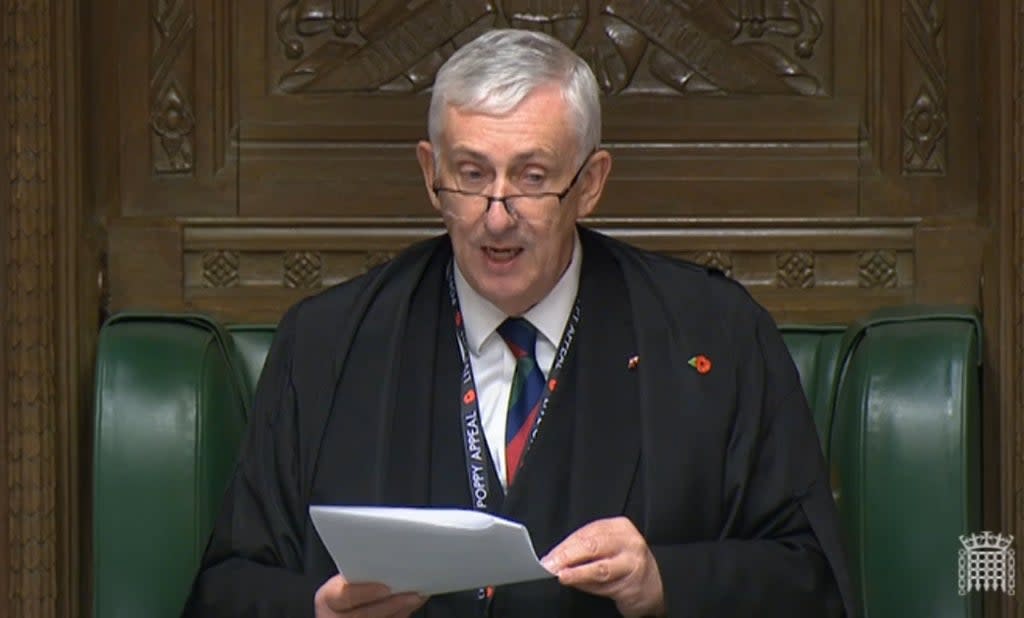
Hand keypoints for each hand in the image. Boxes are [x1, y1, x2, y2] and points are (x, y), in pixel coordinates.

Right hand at [314, 575, 426, 617]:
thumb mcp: (341, 580)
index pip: (346, 596)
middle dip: (392, 604)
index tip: (386, 588)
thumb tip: (389, 559)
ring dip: (401, 610)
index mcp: (328, 598)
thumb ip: (358, 575)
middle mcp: (335, 617)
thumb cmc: (341, 590)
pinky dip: (400, 615)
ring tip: (417, 597)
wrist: (336, 610)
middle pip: (366, 614)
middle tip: (414, 593)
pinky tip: (411, 605)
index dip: (367, 592)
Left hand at [540, 517, 665, 616]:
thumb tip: (555, 557)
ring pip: (601, 567)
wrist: (652, 587)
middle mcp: (630, 542)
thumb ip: (585, 550)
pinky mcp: (634, 585)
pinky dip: (589, 586)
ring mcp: (634, 563)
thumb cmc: (624, 564)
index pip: (587, 533)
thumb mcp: (607, 549)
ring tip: (562, 575)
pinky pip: (607, 586)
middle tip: (550, 565)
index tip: (549, 556)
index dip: (565, 545)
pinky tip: (577, 585)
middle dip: (568, 556)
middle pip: (593, 546)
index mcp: (620, 527)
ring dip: (577, 573)